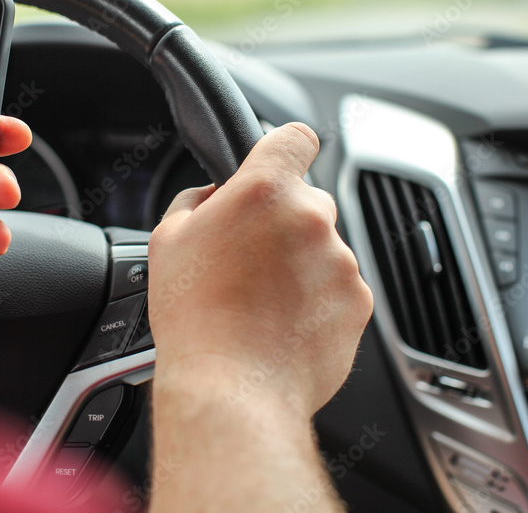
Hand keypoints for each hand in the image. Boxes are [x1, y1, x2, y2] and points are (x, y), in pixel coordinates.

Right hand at [147, 122, 372, 417]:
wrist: (234, 390)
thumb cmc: (196, 319)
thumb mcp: (168, 240)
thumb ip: (198, 201)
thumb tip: (215, 196)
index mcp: (265, 191)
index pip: (295, 137)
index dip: (284, 150)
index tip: (277, 165)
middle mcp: (312, 218)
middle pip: (307, 201)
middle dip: (283, 223)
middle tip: (249, 260)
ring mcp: (342, 261)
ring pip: (324, 248)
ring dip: (301, 266)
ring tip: (262, 304)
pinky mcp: (359, 302)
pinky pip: (339, 288)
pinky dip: (319, 301)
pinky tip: (283, 325)